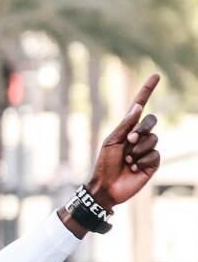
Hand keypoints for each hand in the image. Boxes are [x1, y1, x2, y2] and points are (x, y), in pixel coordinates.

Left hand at [87, 74, 160, 208]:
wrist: (106, 187)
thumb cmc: (104, 164)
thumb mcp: (111, 142)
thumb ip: (125, 125)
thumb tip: (137, 106)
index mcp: (127, 128)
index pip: (140, 106)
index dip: (147, 91)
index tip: (156, 75)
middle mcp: (139, 136)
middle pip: (151, 121)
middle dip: (141, 129)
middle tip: (129, 141)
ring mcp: (147, 149)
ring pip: (153, 139)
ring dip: (138, 150)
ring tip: (127, 161)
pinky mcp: (153, 162)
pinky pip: (155, 154)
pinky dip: (143, 161)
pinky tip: (134, 168)